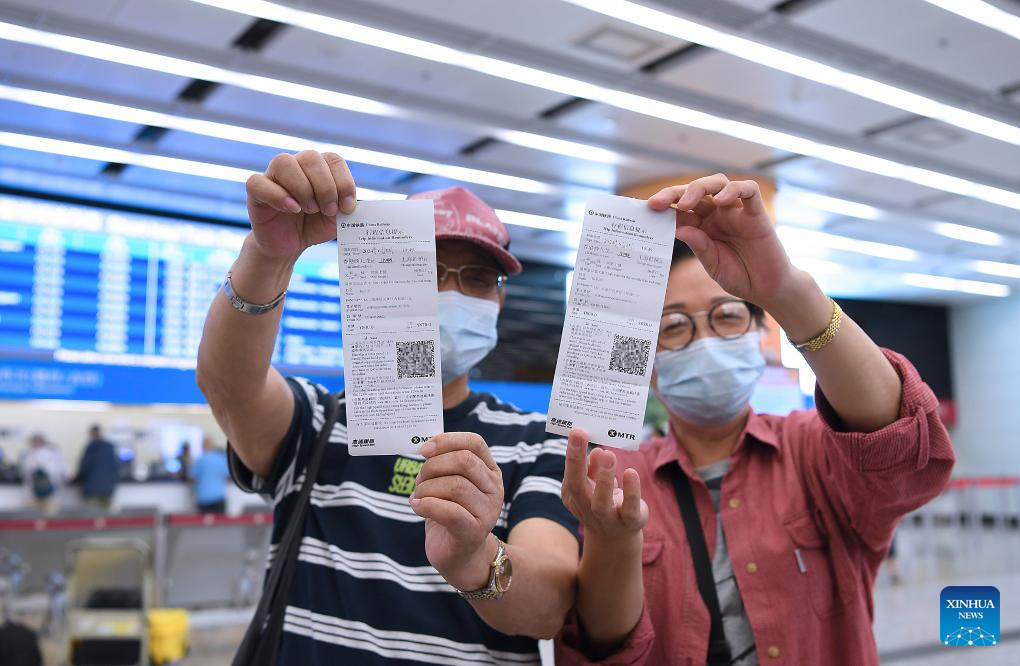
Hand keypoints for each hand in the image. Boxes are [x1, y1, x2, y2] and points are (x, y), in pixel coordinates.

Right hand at [244, 150, 356, 261]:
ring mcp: (273, 175)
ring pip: (284, 163)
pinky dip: (278, 195)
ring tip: (309, 210)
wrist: (290, 245)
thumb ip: (346, 208)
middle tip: (327, 211)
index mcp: (319, 167)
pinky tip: (291, 209)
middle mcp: (296, 164)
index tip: (347, 207)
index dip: (344, 183)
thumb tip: (353, 203)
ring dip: (303, 189)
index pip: (334, 159)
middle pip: (311, 158)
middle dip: (325, 187)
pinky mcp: (256, 191)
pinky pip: (258, 182)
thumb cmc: (314, 226)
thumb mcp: (336, 219)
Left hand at [410, 433, 503, 590]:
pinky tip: (416, 506)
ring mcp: (488, 511)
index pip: (474, 443)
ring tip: (417, 496)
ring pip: (456, 486)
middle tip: (419, 479)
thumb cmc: (450, 514)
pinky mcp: (474, 532)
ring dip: (427, 488)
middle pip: (464, 461)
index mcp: (489, 471)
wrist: (460, 556)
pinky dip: (427, 505)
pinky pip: (450, 511)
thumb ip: (442, 464)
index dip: (447, 441)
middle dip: (433, 466)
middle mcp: (494, 488)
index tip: (424, 450)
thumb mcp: (449, 483)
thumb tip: (425, 448)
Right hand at [560, 428, 646, 543]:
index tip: (577, 430)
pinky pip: (629, 509)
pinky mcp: (629, 521)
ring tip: (608, 454)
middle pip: (578, 486)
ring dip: (603, 478)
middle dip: (577, 460)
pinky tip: (630, 473)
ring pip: (601, 501)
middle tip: (581, 434)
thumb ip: (594, 467)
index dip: (572, 453)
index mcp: (573, 494)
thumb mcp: (595, 482)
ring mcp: (606, 517)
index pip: (570, 473)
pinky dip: (631, 491)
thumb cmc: (602, 499)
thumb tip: (598, 451)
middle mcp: (585, 507)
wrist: (616, 535)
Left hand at [648, 173, 799, 309]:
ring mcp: (737, 212)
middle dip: (675, 193)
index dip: (664, 204)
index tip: (646, 208)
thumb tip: (679, 228)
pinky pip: (748, 191)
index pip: (680, 207)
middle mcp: (718, 214)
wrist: (766, 289)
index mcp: (702, 225)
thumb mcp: (712, 264)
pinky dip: (735, 190)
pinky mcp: (757, 214)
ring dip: (699, 188)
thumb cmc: (739, 275)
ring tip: (686, 203)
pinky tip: (722, 199)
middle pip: (696, 191)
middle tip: (658, 203)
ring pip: (718, 184)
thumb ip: (699, 246)